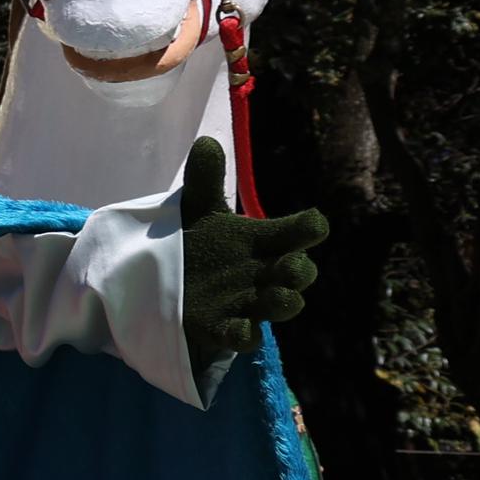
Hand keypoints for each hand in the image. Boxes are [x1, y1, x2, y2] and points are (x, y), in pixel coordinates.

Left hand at [177, 137, 325, 381]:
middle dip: (298, 270)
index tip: (312, 223)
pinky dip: (244, 334)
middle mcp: (264, 272)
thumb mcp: (197, 211)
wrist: (168, 284)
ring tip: (275, 294)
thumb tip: (206, 142)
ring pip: (282, 305)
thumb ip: (205, 180)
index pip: (299, 231)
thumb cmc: (200, 246)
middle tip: (288, 267)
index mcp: (264, 241)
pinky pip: (244, 337)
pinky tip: (240, 328)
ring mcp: (248, 302)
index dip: (308, 228)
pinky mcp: (225, 328)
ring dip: (283, 302)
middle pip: (298, 272)